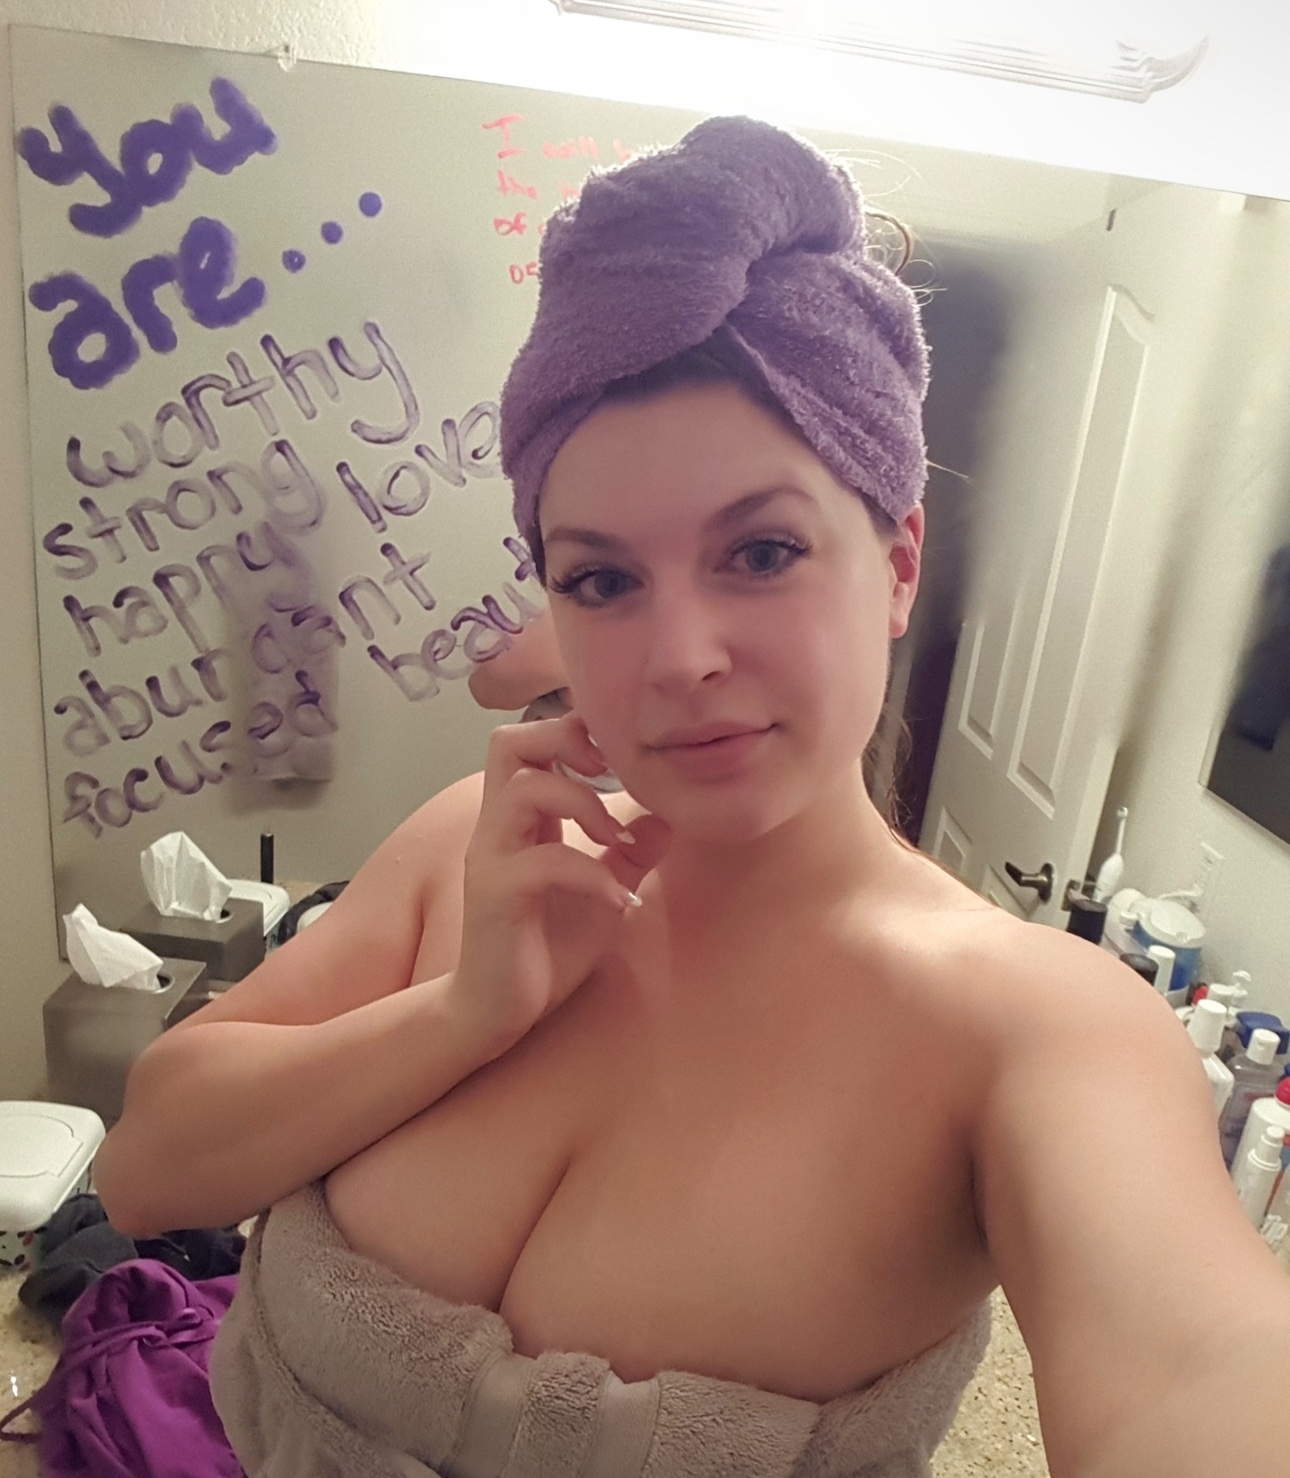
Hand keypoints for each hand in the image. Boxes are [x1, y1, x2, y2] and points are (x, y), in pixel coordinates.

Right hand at [448, 712, 668, 1048]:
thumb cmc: (547, 948)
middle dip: (564, 742)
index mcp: (518, 818)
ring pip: (525, 790)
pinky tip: (618, 901)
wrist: (500, 1011)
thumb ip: (629, 852)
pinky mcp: (494, 896)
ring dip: (583, 805)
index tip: (615, 756)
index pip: (525, 741)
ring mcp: (490, 858)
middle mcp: (496, 827)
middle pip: (509, 743)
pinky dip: (591, 873)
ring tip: (616, 842)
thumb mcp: (602, 890)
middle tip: (606, 774)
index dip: (569, 730)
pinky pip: (542, 861)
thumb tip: (666, 815)